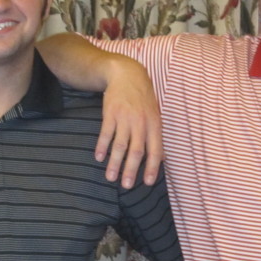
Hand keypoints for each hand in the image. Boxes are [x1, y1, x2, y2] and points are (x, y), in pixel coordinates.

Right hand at [97, 58, 162, 187]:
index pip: (155, 150)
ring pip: (120, 145)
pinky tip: (99, 158)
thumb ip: (156, 136)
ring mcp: (125, 118)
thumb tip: (162, 159)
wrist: (127, 74)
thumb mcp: (155, 114)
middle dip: (131, 170)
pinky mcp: (110, 113)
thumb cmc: (143, 98)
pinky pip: (105, 133)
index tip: (147, 183)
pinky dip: (102, 147)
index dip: (151, 168)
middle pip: (136, 151)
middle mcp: (140, 123)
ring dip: (114, 163)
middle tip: (126, 186)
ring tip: (110, 178)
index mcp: (154, 124)